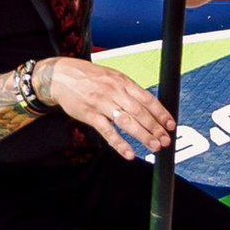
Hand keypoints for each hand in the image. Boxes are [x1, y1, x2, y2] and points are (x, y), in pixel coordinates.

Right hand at [41, 55, 175, 162]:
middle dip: (156, 128)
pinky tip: (129, 153)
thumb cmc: (87, 77)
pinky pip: (107, 132)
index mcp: (121, 81)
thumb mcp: (111, 76)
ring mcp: (101, 103)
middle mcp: (113, 91)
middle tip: (165, 140)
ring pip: (127, 122)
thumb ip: (128, 90)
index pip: (147, 99)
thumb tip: (149, 106)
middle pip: (140, 112)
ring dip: (143, 136)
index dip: (161, 113)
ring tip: (154, 146)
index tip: (170, 124)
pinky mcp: (90, 115)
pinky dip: (119, 144)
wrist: (59, 75)